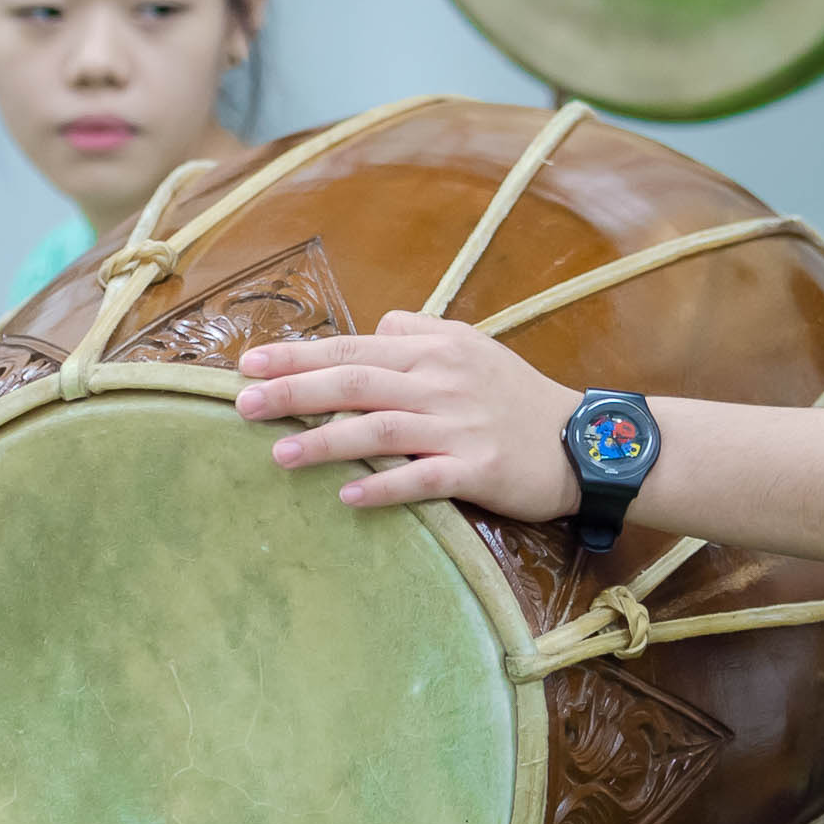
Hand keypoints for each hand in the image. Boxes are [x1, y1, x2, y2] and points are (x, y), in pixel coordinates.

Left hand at [236, 313, 584, 519]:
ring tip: (278, 454)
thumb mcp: (473, 346)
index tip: (250, 362)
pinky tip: (347, 496)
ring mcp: (459, 426)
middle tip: (242, 402)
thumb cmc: (518, 396)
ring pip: (380, 427)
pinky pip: (422, 477)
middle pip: (355, 382)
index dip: (300, 355)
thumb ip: (421, 332)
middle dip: (294, 390)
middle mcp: (441, 382)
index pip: (355, 347)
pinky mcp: (477, 468)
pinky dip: (383, 485)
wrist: (581, 442)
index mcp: (435, 349)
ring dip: (325, 442)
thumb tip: (375, 327)